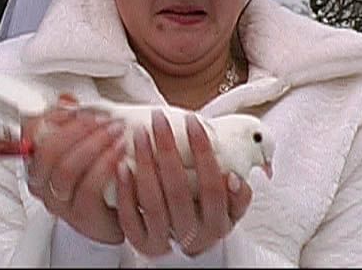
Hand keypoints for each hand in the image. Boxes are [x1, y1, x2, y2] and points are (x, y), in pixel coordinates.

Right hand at [23, 95, 127, 243]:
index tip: (74, 107)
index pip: (29, 134)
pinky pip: (88, 189)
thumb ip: (73, 120)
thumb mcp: (84, 141)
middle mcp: (44, 183)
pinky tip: (120, 155)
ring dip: (95, 145)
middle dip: (79, 129)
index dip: (51, 117)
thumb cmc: (100, 177)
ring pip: (66, 170)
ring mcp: (61, 202)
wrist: (117, 215)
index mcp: (38, 161)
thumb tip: (67, 100)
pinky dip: (106, 167)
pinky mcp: (83, 216)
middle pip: (47, 152)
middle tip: (104, 120)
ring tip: (117, 133)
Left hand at [114, 110, 251, 257]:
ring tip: (140, 134)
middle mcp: (192, 234)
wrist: (189, 241)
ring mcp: (165, 240)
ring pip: (152, 202)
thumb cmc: (209, 212)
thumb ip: (239, 194)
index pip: (212, 186)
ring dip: (145, 165)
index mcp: (217, 223)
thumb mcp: (232, 206)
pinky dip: (125, 191)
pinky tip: (122, 165)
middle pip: (178, 191)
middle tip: (159, 120)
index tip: (193, 122)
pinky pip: (129, 218)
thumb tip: (232, 176)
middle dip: (168, 150)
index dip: (203, 153)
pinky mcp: (141, 242)